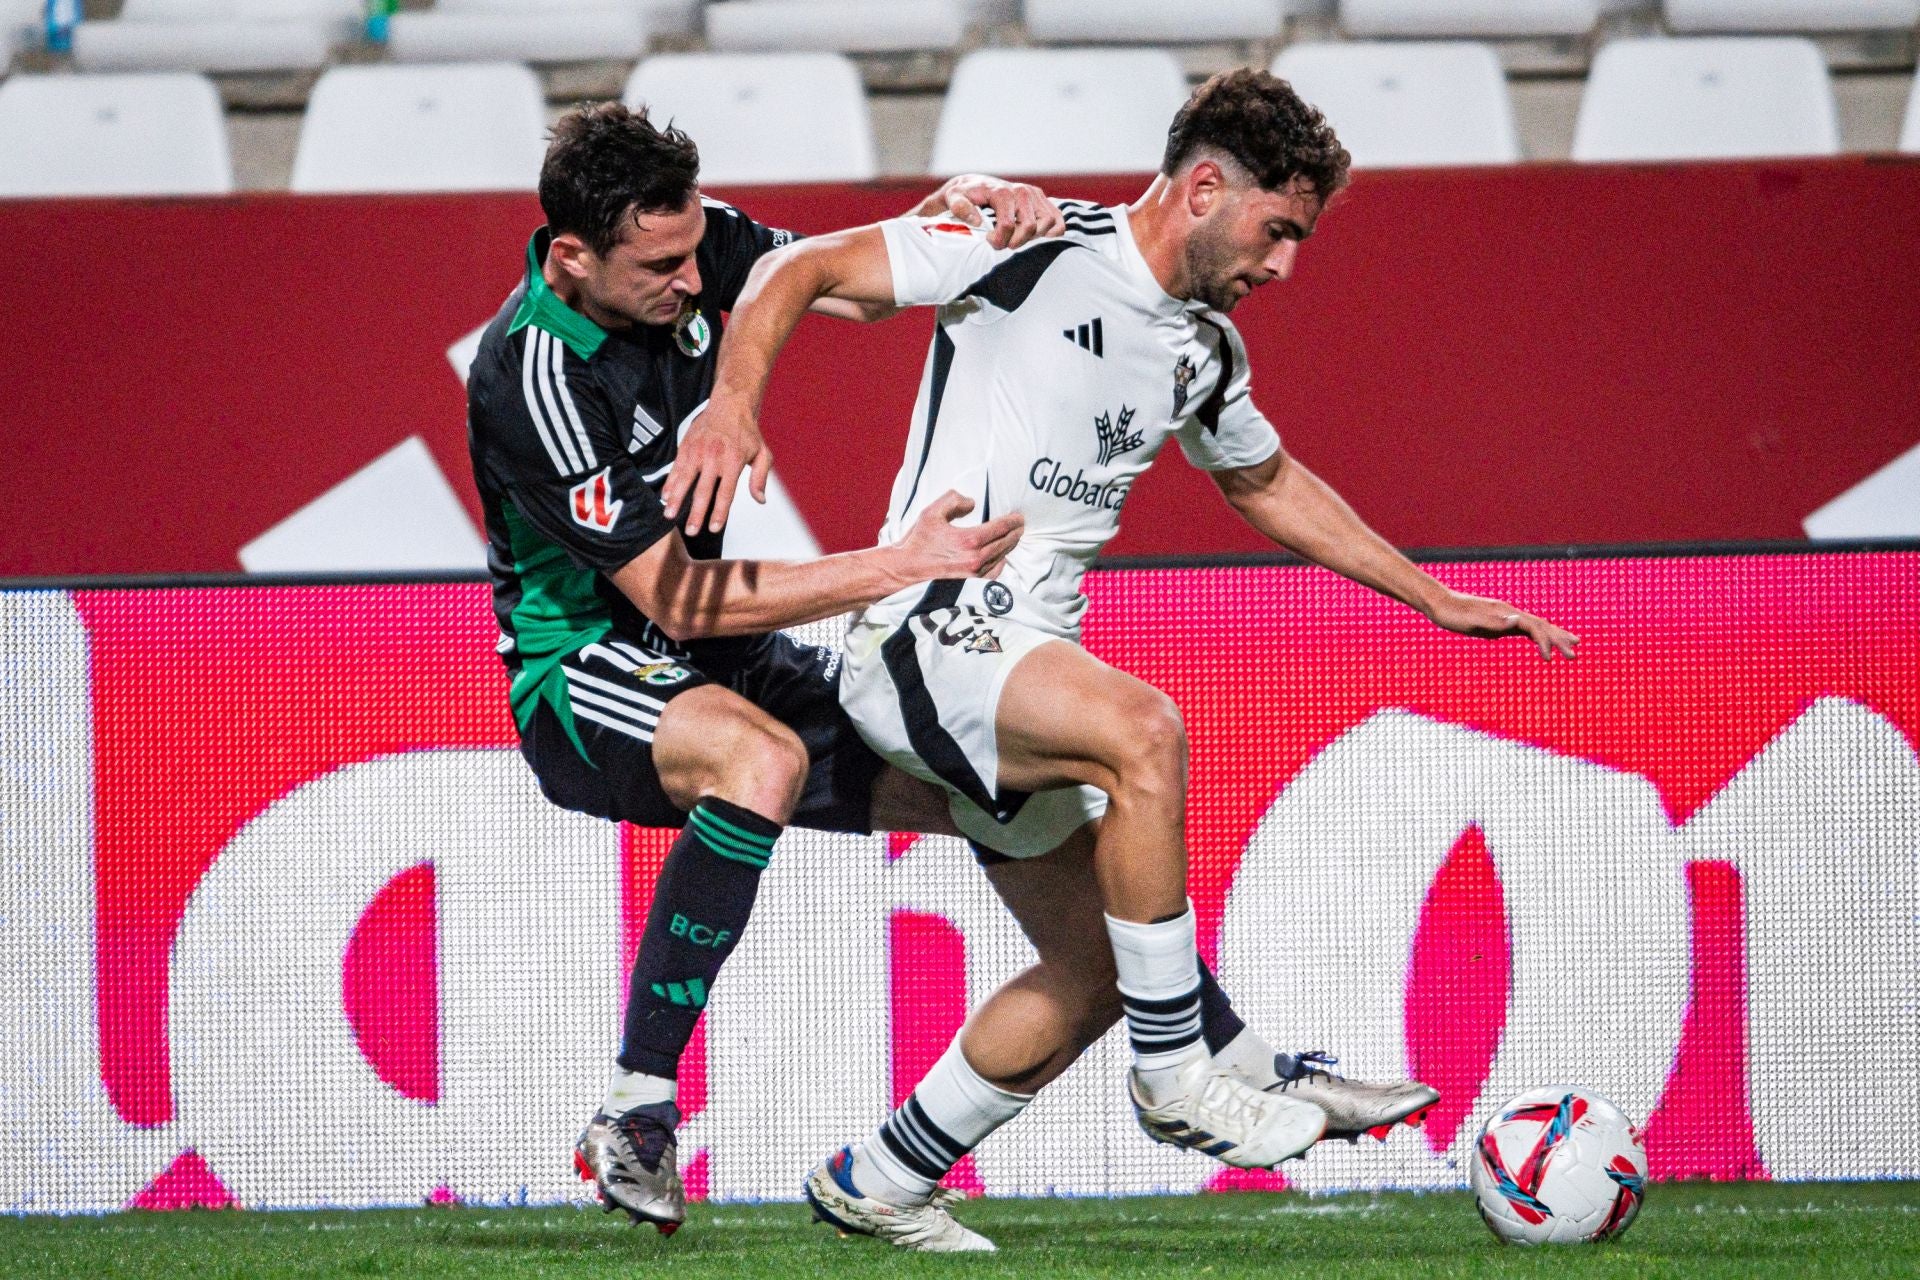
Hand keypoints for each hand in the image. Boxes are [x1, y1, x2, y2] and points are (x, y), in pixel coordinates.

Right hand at [662, 398, 769, 533]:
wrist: (730, 404)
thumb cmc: (747, 432)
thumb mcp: (762, 453)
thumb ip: (760, 478)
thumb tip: (760, 500)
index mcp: (733, 461)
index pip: (725, 493)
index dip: (719, 512)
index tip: (714, 528)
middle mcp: (714, 457)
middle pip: (703, 491)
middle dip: (695, 513)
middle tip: (691, 531)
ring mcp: (698, 451)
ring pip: (684, 480)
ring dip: (676, 499)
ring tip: (668, 515)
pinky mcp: (686, 446)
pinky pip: (676, 468)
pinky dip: (670, 483)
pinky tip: (666, 496)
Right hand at [894, 490, 1023, 581]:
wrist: (904, 571)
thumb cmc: (917, 543)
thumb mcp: (931, 513)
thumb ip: (953, 501)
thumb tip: (972, 503)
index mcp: (969, 540)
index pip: (1000, 528)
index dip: (1013, 521)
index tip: (1019, 517)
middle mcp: (975, 559)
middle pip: (1005, 543)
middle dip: (1014, 533)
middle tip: (1020, 526)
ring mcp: (974, 575)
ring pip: (1001, 558)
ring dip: (1009, 547)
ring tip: (1012, 538)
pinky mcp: (971, 586)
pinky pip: (993, 574)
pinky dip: (1000, 564)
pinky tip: (1002, 558)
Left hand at [940, 175, 1064, 248]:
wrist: (973, 185)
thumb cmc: (964, 195)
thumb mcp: (953, 198)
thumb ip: (960, 207)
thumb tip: (977, 221)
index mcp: (1002, 192)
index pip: (1008, 225)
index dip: (999, 240)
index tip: (989, 240)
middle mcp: (1021, 191)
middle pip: (1029, 227)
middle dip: (1015, 242)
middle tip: (1003, 243)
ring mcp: (1034, 194)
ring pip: (1047, 223)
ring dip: (1032, 237)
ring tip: (1016, 237)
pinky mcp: (1041, 199)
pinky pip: (1057, 218)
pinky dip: (1051, 230)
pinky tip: (1036, 235)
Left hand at [1426, 590, 1579, 659]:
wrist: (1439, 604)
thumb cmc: (1452, 614)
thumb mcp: (1470, 621)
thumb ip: (1494, 622)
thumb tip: (1518, 620)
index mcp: (1505, 613)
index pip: (1533, 626)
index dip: (1544, 641)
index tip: (1551, 659)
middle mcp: (1509, 613)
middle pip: (1541, 625)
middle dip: (1559, 639)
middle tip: (1575, 655)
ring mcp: (1506, 617)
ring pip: (1536, 626)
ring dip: (1554, 636)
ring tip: (1572, 646)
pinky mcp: (1500, 622)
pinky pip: (1525, 629)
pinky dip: (1538, 636)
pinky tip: (1543, 643)